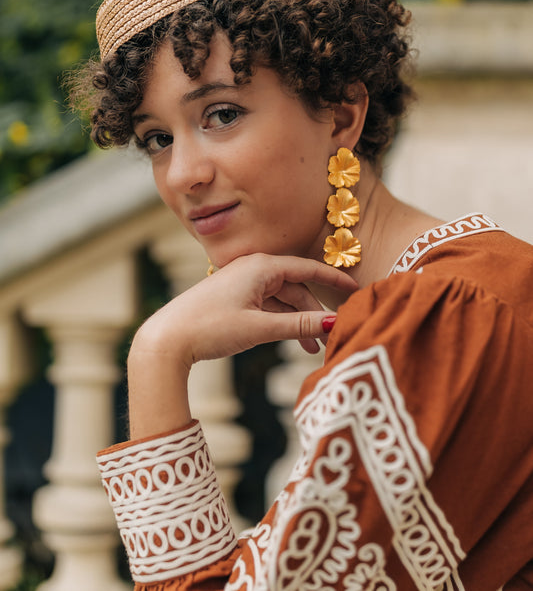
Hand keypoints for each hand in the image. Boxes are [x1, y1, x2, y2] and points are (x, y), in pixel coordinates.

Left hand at [135, 252, 357, 366]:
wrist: (167, 338)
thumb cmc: (210, 328)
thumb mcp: (259, 328)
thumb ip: (298, 325)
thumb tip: (333, 322)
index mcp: (260, 267)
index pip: (307, 268)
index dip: (333, 279)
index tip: (356, 289)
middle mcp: (253, 269)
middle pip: (296, 286)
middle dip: (314, 311)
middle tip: (332, 335)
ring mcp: (242, 283)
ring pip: (282, 299)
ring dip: (298, 320)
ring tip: (312, 348)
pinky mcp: (234, 297)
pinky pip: (267, 305)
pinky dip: (281, 321)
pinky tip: (291, 340)